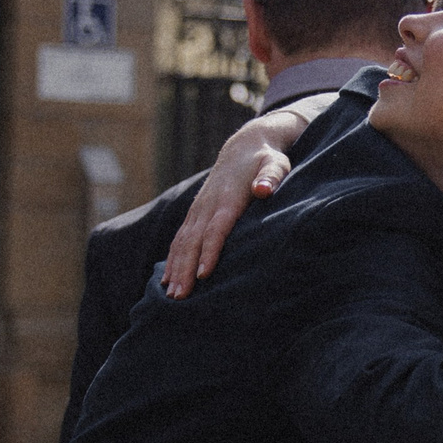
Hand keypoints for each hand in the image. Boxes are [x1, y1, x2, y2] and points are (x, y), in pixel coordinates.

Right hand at [164, 102, 322, 297]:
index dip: (209, 252)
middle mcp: (208, 205)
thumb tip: (262, 189)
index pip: (216, 229)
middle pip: (193, 241)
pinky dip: (172, 258)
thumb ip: (270, 177)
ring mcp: (199, 209)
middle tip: (179, 296)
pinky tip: (167, 279)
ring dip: (175, 268)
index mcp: (227, 199)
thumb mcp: (275, 164)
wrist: (244, 146)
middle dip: (185, 269)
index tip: (203, 275)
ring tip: (170, 294)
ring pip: (182, 241)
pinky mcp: (196, 212)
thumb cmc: (266, 160)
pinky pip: (180, 238)